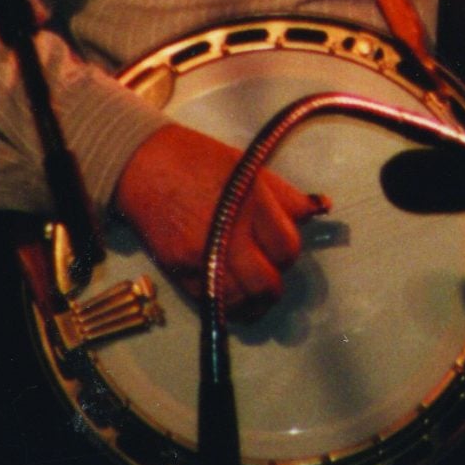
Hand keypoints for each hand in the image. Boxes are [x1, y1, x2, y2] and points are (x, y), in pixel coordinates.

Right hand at [114, 122, 325, 315]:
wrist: (142, 166)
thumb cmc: (199, 160)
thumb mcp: (248, 167)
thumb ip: (286, 196)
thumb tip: (322, 207)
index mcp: (251, 203)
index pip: (286, 249)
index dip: (288, 254)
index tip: (281, 250)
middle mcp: (228, 234)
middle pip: (266, 284)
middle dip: (274, 285)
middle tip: (269, 275)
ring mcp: (200, 256)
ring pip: (241, 302)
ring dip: (252, 302)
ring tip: (252, 291)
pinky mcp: (178, 271)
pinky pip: (212, 302)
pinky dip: (228, 304)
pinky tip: (231, 293)